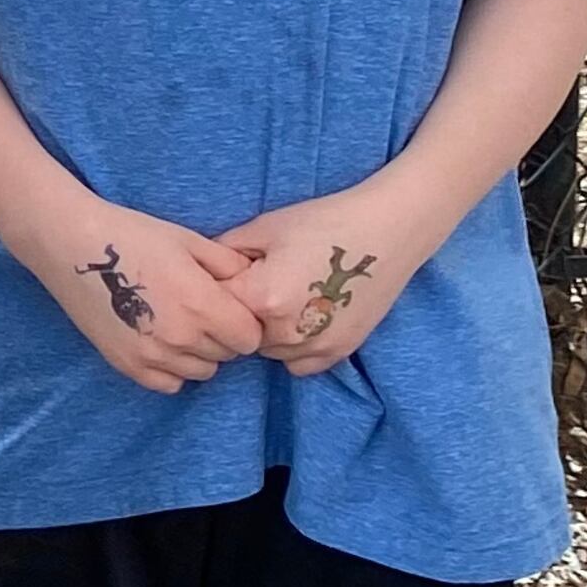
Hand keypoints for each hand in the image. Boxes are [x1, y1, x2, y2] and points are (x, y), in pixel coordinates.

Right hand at [39, 207, 262, 393]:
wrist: (69, 242)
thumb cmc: (132, 233)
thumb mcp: (188, 240)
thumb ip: (230, 266)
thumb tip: (255, 285)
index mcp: (202, 304)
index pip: (250, 338)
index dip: (244, 320)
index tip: (227, 305)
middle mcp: (182, 338)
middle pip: (228, 355)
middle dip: (222, 334)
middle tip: (199, 307)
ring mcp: (153, 356)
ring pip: (202, 371)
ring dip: (199, 352)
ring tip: (177, 321)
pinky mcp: (128, 366)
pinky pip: (171, 383)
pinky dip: (173, 367)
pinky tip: (159, 339)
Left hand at [219, 192, 413, 375]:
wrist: (386, 233)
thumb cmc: (323, 222)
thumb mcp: (263, 228)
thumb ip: (224, 253)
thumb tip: (199, 269)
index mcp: (263, 299)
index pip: (215, 307)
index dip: (215, 288)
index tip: (226, 273)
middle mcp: (288, 332)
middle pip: (239, 334)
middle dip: (239, 311)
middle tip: (257, 281)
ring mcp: (315, 347)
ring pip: (266, 351)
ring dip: (264, 331)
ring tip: (282, 295)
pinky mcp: (338, 353)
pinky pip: (297, 364)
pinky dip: (291, 346)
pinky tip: (298, 316)